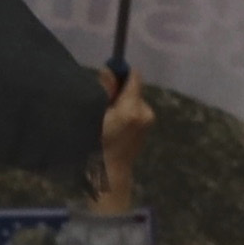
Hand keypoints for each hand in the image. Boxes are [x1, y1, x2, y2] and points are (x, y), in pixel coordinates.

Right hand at [84, 66, 155, 215]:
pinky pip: (136, 110)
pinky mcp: (147, 127)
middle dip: (118, 90)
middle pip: (133, 88)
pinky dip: (126, 111)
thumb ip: (104, 91)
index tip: (106, 78)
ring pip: (133, 99)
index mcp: (133, 109)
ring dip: (121, 101)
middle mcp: (145, 112)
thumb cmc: (97, 143)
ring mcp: (148, 121)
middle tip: (102, 103)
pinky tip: (115, 124)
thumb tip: (108, 72)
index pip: (134, 78)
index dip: (120, 73)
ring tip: (106, 116)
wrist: (111, 172)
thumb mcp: (94, 115)